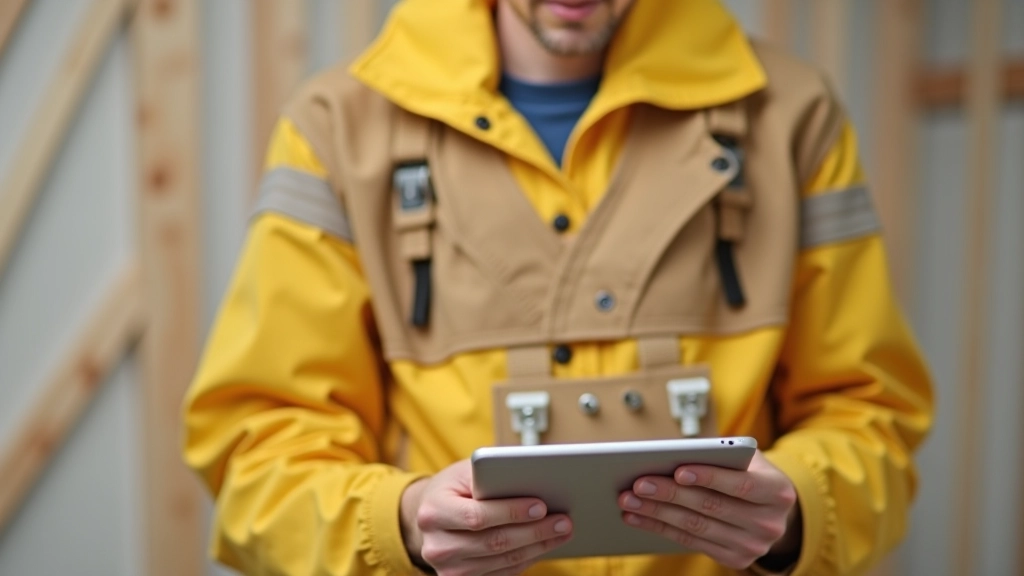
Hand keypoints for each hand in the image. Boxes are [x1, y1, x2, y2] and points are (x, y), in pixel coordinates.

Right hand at [400, 460, 572, 574]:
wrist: (431, 515)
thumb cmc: (454, 488)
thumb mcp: (464, 473)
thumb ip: (489, 476)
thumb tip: (531, 479)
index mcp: (433, 513)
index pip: (477, 517)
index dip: (511, 513)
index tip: (540, 506)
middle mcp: (436, 546)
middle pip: (494, 543)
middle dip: (534, 532)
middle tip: (563, 521)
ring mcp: (448, 569)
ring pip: (502, 561)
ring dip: (537, 547)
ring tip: (561, 532)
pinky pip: (502, 573)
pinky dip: (527, 558)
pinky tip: (544, 545)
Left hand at [617, 450, 800, 570]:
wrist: (772, 510)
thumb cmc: (749, 473)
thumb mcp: (747, 459)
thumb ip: (722, 455)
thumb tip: (673, 454)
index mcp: (778, 492)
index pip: (742, 485)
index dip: (710, 477)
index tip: (679, 471)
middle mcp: (769, 523)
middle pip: (711, 507)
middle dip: (671, 494)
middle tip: (638, 484)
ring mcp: (752, 546)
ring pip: (695, 527)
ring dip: (657, 513)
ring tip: (629, 500)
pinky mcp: (735, 559)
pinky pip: (690, 542)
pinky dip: (660, 527)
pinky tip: (638, 516)